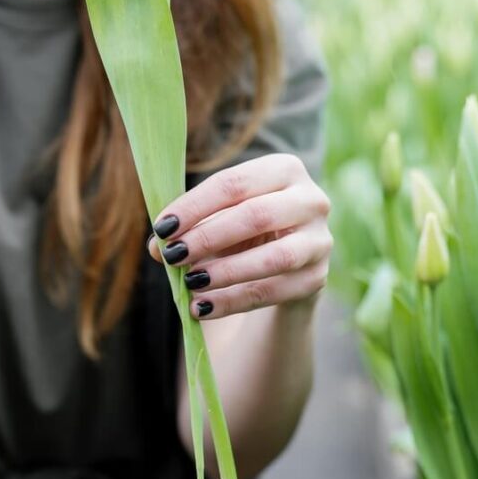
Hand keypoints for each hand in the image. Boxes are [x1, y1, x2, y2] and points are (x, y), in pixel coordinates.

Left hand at [148, 154, 331, 319]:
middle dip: (209, 237)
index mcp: (284, 170)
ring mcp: (320, 241)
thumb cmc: (243, 233)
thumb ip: (187, 229)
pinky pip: (273, 292)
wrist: (284, 269)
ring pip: (273, 257)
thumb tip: (157, 247)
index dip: (194, 206)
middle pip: (256, 215)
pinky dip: (233, 302)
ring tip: (190, 283)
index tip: (161, 228)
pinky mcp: (318, 278)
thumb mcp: (215, 223)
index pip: (234, 182)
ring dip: (226, 272)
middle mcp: (312, 200)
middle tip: (173, 255)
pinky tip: (202, 308)